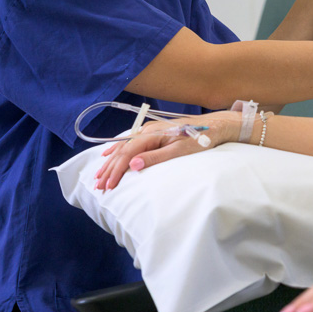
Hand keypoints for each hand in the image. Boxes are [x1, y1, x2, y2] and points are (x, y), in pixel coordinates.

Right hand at [92, 111, 242, 190]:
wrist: (214, 125)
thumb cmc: (200, 138)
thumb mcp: (180, 151)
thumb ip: (156, 158)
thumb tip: (133, 165)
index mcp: (152, 134)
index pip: (127, 154)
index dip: (116, 170)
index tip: (108, 185)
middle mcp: (147, 130)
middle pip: (122, 150)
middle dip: (109, 169)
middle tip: (98, 186)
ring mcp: (149, 130)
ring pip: (124, 146)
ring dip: (110, 162)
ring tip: (99, 175)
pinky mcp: (153, 132)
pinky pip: (129, 141)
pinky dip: (117, 149)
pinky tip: (109, 154)